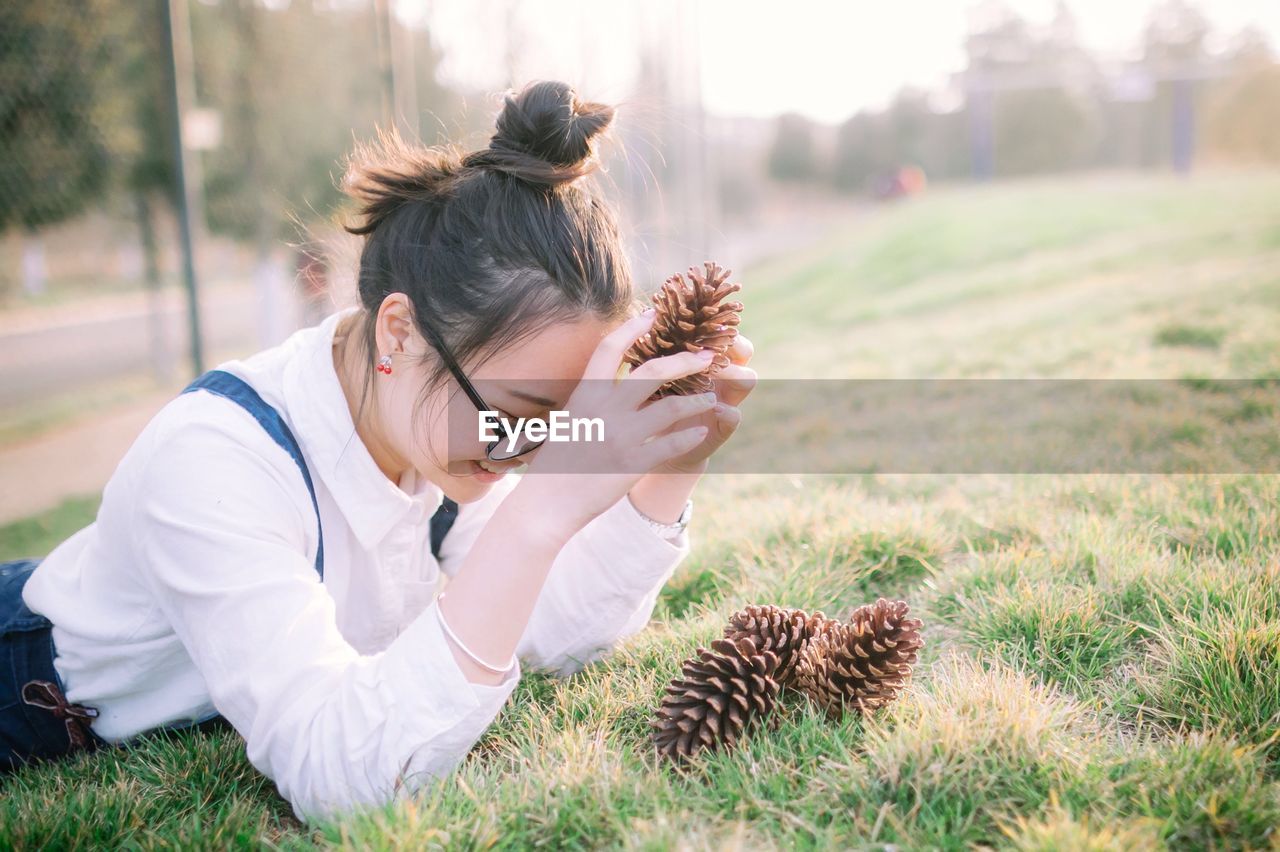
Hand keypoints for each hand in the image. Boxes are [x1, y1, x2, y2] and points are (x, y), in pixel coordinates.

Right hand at [513, 310, 720, 538]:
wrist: (548, 501)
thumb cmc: (558, 459)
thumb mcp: (572, 418)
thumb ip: (594, 397)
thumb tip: (615, 377)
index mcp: (586, 393)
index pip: (610, 348)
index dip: (632, 328)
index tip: (652, 313)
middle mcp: (604, 409)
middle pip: (653, 372)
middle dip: (685, 360)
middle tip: (707, 356)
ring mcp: (621, 436)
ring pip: (671, 407)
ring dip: (696, 400)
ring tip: (709, 398)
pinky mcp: (633, 463)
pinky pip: (672, 444)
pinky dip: (690, 435)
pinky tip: (701, 431)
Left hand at [648, 333, 755, 474]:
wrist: (651, 448)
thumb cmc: (647, 407)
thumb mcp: (647, 379)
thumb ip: (653, 355)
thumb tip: (642, 320)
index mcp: (701, 360)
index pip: (720, 334)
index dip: (717, 325)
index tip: (702, 320)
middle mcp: (719, 377)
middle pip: (744, 351)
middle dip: (734, 344)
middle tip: (712, 345)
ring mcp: (725, 400)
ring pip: (747, 379)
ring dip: (732, 372)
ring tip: (712, 372)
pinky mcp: (722, 428)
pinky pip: (735, 416)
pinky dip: (728, 411)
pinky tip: (714, 408)